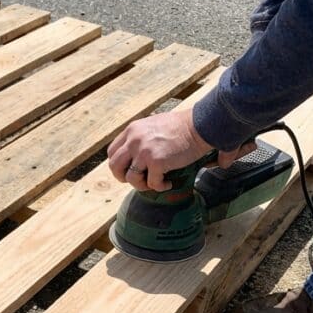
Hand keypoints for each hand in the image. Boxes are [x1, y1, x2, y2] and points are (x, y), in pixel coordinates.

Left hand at [107, 108, 255, 191]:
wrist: (200, 125)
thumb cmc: (181, 126)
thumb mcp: (153, 125)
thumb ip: (141, 138)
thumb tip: (135, 156)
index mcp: (132, 130)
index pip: (112, 152)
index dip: (119, 164)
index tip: (129, 169)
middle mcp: (134, 140)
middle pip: (114, 166)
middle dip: (123, 177)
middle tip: (138, 180)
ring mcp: (144, 151)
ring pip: (131, 179)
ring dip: (142, 185)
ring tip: (155, 183)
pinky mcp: (157, 162)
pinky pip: (152, 184)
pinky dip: (159, 187)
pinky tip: (168, 184)